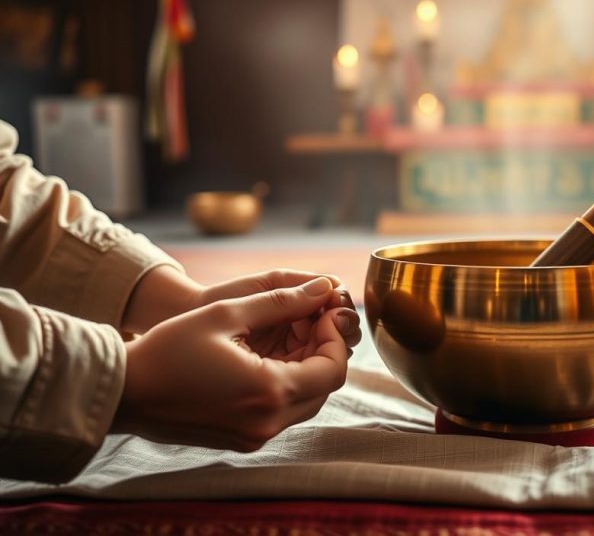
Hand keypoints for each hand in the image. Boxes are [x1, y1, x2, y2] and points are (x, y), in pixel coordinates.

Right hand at [113, 277, 348, 450]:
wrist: (123, 392)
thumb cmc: (169, 349)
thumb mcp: (227, 313)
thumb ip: (282, 301)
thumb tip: (324, 287)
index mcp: (270, 392)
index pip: (334, 369)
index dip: (335, 336)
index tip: (321, 310)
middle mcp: (269, 422)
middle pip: (325, 387)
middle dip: (324, 349)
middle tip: (307, 318)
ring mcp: (256, 436)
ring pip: (306, 401)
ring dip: (306, 366)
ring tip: (286, 333)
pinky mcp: (243, 439)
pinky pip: (282, 411)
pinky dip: (286, 383)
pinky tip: (267, 356)